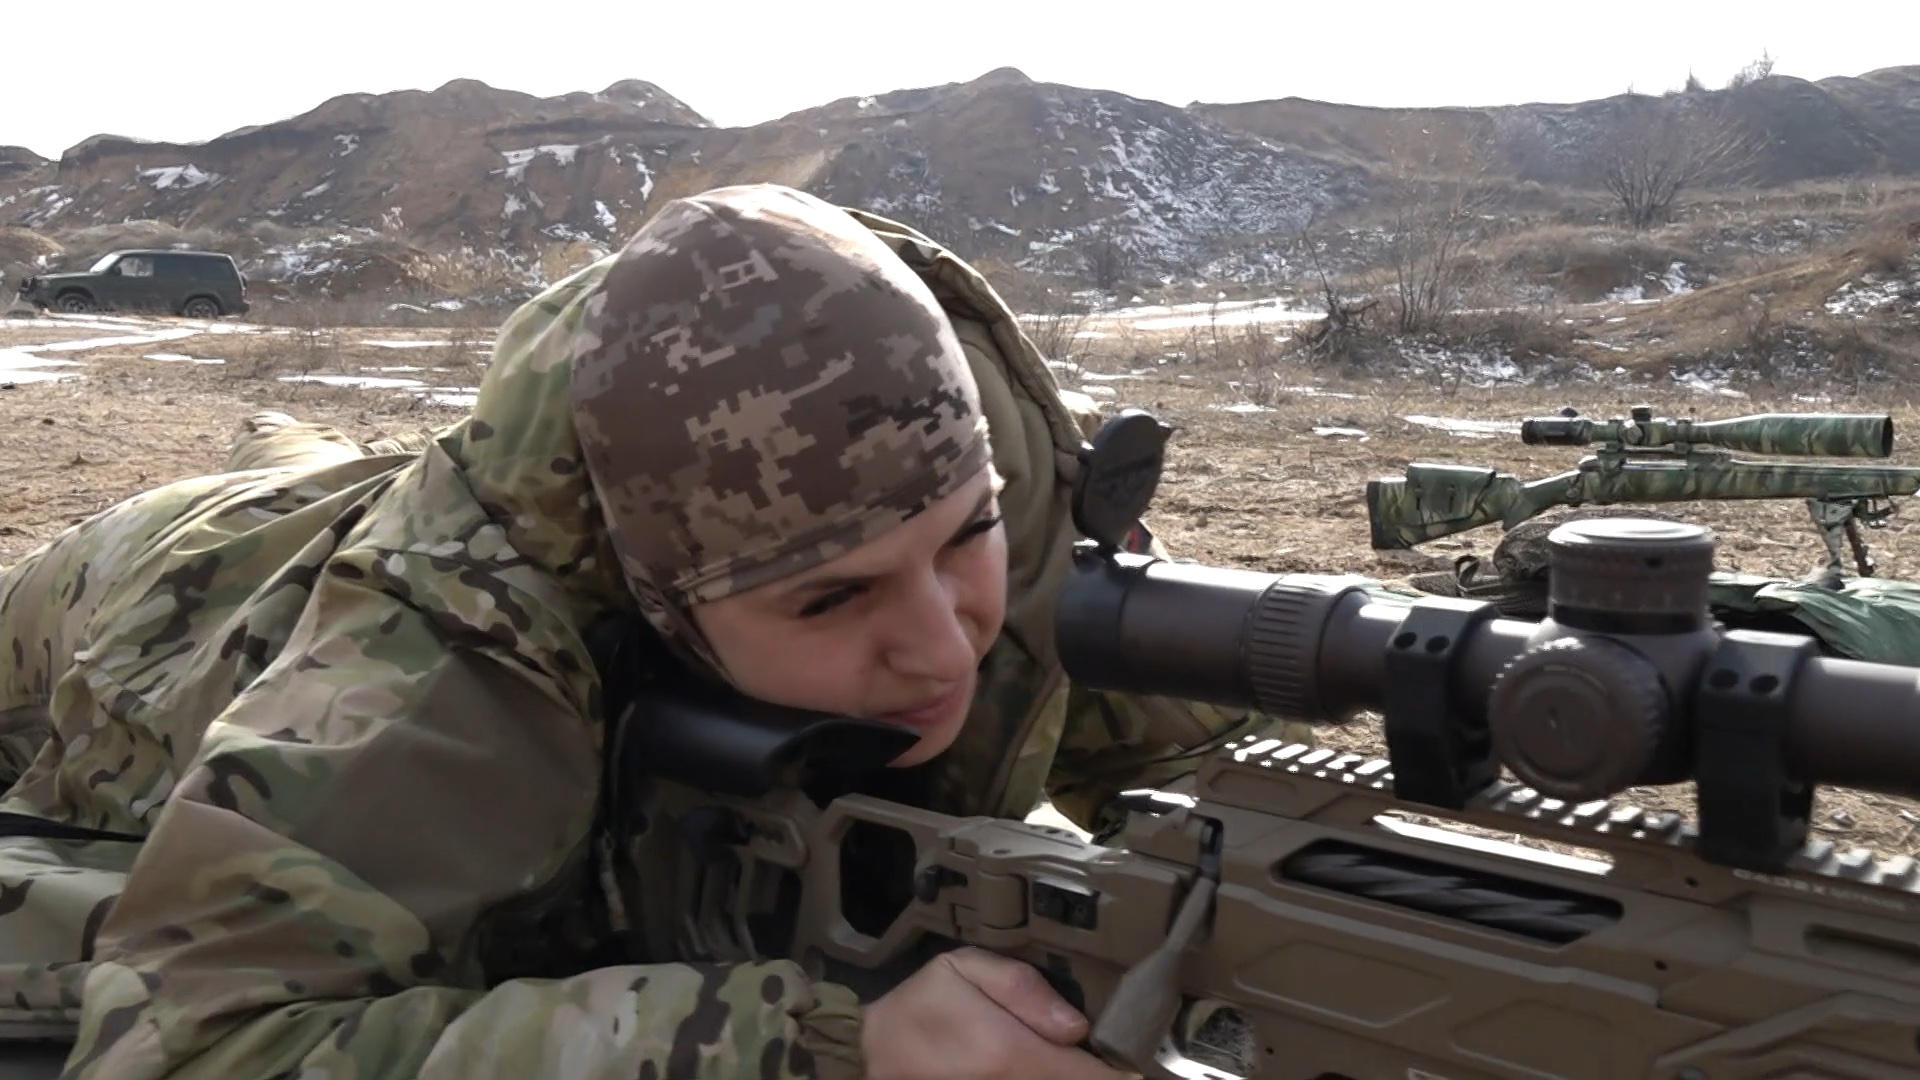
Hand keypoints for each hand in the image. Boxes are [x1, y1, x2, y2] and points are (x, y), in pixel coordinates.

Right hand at [859, 947, 1138, 1078]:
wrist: (869, 1052)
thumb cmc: (916, 1006)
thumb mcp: (961, 968)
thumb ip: (1022, 989)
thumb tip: (1078, 1026)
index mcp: (1006, 1053)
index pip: (1087, 1077)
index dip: (1116, 1073)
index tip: (1132, 1064)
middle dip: (1091, 1072)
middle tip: (1106, 1059)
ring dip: (1068, 1074)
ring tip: (1070, 1059)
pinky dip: (1039, 1077)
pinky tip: (1039, 1065)